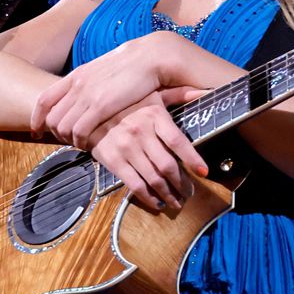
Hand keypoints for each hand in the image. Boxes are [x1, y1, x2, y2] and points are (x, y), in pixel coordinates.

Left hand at [31, 32, 179, 147]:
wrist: (149, 57)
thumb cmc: (132, 67)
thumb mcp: (102, 71)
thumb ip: (89, 83)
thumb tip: (83, 96)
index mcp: (76, 75)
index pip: (45, 99)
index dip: (37, 118)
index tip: (37, 130)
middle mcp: (77, 85)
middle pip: (52, 117)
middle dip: (54, 134)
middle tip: (65, 141)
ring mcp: (87, 95)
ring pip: (63, 127)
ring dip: (69, 140)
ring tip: (80, 144)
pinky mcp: (101, 106)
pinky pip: (80, 131)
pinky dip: (81, 141)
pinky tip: (90, 144)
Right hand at [88, 90, 210, 211]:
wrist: (89, 111)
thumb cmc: (127, 103)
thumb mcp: (151, 94)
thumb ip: (178, 94)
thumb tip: (204, 91)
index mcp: (154, 114)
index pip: (178, 141)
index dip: (193, 159)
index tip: (204, 172)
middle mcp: (141, 131)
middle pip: (168, 165)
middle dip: (182, 184)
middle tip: (189, 193)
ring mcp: (126, 147)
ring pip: (153, 178)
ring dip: (168, 194)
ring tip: (176, 201)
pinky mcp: (113, 160)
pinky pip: (134, 184)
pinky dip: (149, 198)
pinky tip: (157, 202)